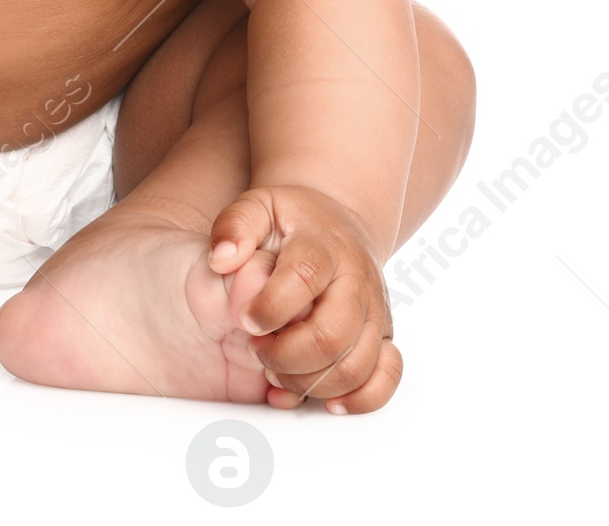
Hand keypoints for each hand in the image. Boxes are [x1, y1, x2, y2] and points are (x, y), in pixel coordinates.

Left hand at [208, 184, 400, 413]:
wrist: (338, 224)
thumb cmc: (291, 220)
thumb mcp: (258, 207)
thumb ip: (235, 226)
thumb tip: (221, 259)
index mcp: (323, 245)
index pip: (305, 277)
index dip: (271, 306)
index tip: (244, 319)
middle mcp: (357, 279)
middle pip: (333, 334)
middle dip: (287, 356)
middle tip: (256, 351)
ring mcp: (376, 310)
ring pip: (357, 364)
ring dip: (311, 382)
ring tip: (276, 374)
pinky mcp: (385, 335)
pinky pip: (387, 376)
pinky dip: (361, 398)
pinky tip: (326, 402)